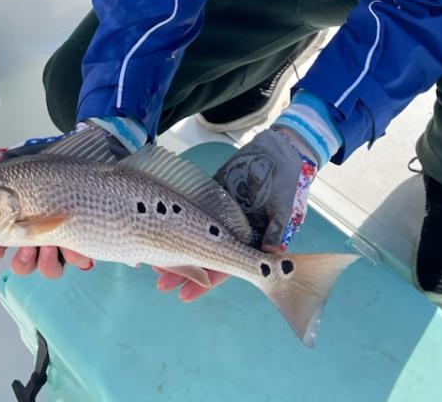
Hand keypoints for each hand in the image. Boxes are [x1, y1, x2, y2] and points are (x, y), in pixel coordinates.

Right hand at [0, 148, 94, 277]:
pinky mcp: (83, 238)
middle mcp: (39, 231)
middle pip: (23, 263)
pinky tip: (73, 248)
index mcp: (20, 218)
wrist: (93, 151)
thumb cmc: (56, 159)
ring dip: (46, 261)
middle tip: (26, 247)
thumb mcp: (23, 156)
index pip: (0, 242)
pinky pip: (77, 260)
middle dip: (22, 260)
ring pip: (47, 267)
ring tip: (51, 245)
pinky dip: (74, 257)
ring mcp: (61, 237)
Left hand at [153, 127, 317, 300]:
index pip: (226, 266)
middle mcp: (235, 231)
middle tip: (161, 282)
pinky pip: (194, 211)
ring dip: (177, 248)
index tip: (184, 294)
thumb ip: (276, 229)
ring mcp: (222, 213)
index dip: (206, 281)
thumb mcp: (285, 205)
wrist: (280, 149)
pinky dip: (178, 221)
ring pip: (196, 236)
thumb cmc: (288, 179)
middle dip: (184, 270)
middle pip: (206, 255)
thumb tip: (272, 252)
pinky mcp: (214, 195)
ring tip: (154, 262)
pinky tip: (161, 228)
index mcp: (253, 240)